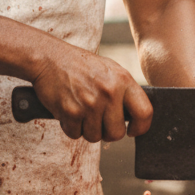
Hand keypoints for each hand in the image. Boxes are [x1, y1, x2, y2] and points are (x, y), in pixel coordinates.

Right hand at [31, 43, 151, 143]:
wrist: (49, 58)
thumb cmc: (80, 65)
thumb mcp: (110, 69)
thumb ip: (124, 90)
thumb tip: (137, 116)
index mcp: (123, 80)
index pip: (144, 112)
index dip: (141, 127)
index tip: (133, 130)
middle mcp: (109, 92)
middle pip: (117, 133)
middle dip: (107, 132)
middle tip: (99, 122)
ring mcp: (90, 103)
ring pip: (95, 137)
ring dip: (87, 129)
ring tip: (81, 112)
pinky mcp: (71, 112)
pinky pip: (75, 134)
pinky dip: (70, 127)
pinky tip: (68, 111)